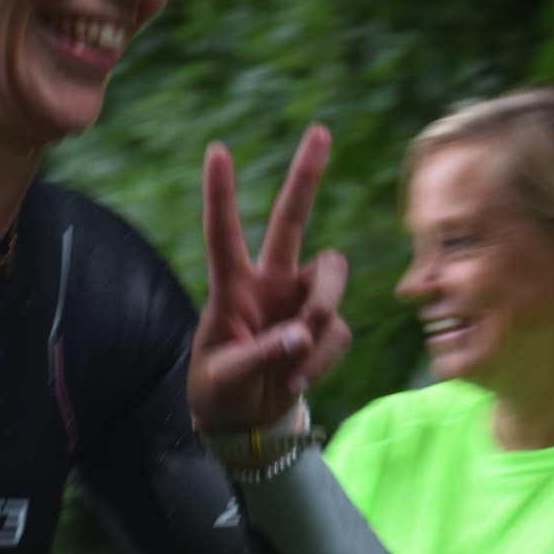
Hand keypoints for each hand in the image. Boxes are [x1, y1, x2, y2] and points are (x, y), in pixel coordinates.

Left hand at [187, 124, 350, 431]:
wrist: (247, 423)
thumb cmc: (219, 392)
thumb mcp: (222, 379)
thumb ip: (260, 354)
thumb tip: (302, 333)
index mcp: (231, 286)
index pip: (223, 233)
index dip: (220, 194)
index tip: (216, 150)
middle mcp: (269, 282)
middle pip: (290, 220)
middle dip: (306, 175)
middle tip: (319, 130)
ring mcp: (300, 301)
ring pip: (331, 279)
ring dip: (321, 314)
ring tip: (295, 361)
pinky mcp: (324, 328)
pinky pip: (336, 332)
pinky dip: (319, 361)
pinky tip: (294, 383)